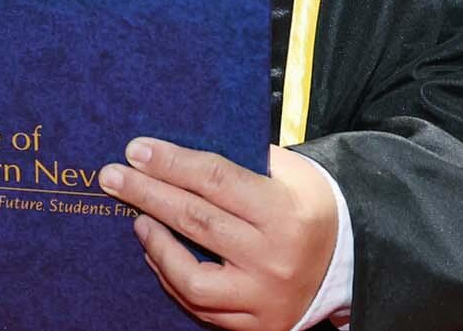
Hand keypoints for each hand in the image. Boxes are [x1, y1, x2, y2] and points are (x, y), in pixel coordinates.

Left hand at [100, 140, 338, 330]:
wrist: (349, 263)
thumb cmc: (312, 207)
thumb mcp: (292, 173)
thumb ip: (245, 160)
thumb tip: (182, 150)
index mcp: (284, 211)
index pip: (215, 179)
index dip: (171, 163)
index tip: (136, 150)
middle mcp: (272, 256)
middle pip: (195, 220)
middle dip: (147, 194)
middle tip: (113, 177)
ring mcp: (262, 296)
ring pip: (191, 276)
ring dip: (155, 244)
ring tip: (137, 220)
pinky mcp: (256, 324)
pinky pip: (201, 306)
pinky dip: (173, 279)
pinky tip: (158, 254)